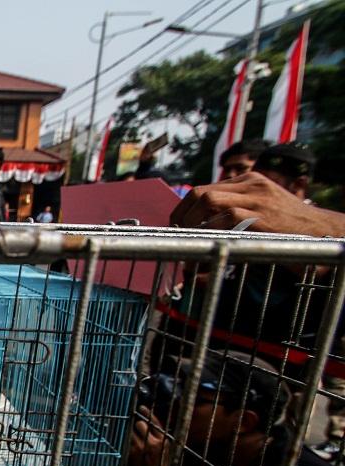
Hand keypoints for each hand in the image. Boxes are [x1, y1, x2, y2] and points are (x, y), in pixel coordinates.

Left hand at [128, 406, 170, 465]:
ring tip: (136, 443)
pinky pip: (126, 440)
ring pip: (131, 432)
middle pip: (141, 424)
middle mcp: (154, 443)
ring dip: (132, 435)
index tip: (141, 407)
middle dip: (138, 426)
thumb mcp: (166, 450)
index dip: (147, 413)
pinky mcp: (132, 453)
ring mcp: (142, 448)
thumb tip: (147, 422)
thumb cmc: (160, 465)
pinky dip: (126, 441)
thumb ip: (159, 437)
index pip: (155, 422)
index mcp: (165, 441)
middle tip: (138, 432)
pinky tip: (130, 446)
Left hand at [170, 172, 344, 236]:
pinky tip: (204, 247)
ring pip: (208, 200)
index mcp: (249, 182)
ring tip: (186, 242)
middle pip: (201, 192)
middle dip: (181, 214)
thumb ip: (234, 215)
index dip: (184, 208)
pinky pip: (224, 218)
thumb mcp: (262, 213)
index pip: (204, 188)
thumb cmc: (290, 229)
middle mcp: (251, 185)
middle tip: (176, 235)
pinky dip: (208, 233)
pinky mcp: (261, 213)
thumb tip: (200, 234)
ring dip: (190, 223)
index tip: (175, 224)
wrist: (325, 232)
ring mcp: (256, 197)